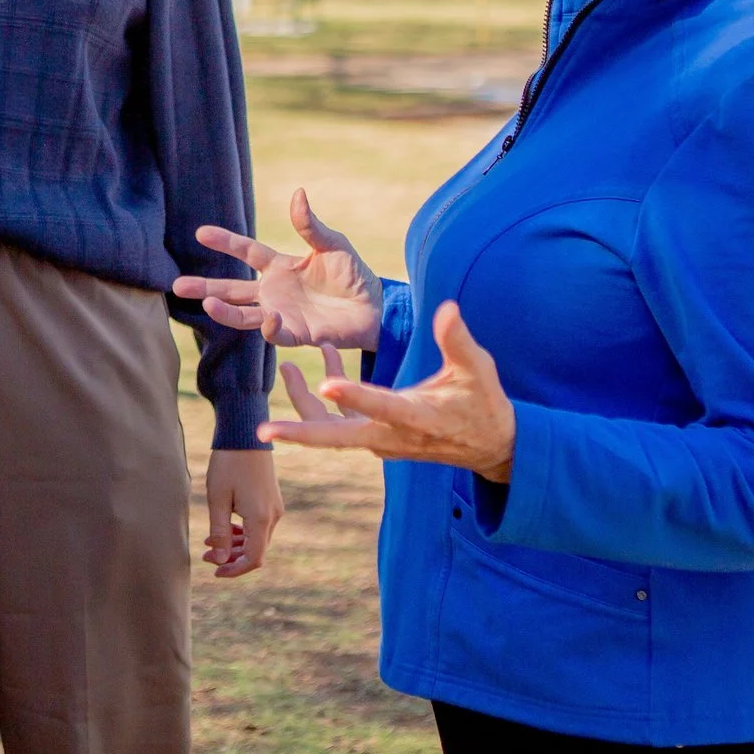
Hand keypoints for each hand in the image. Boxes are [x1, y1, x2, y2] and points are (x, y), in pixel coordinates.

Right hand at [176, 188, 383, 349]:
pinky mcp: (295, 334)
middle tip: (176, 285)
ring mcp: (281, 314)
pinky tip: (267, 317)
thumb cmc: (354, 275)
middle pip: (231, 289)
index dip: (225, 242)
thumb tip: (297, 194)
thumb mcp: (332, 244)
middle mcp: (273, 291)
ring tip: (204, 306)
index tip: (200, 233)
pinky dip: (269, 327)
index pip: (246, 252)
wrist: (375, 307)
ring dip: (223, 311)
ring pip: (243, 315)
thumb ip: (310, 225)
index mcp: (280, 266)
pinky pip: (275, 332)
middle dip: (204, 288)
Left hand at [203, 448, 283, 578]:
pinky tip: (224, 528)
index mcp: (260, 518)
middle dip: (231, 558)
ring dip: (235, 545)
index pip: (253, 559)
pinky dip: (242, 532)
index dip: (235, 570)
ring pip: (257, 538)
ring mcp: (275, 508)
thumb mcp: (217, 498)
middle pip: (256, 550)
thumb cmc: (228, 464)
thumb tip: (220, 559)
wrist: (246, 433)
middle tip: (206, 556)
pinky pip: (259, 525)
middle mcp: (273, 516)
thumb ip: (219, 532)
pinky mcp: (271, 500)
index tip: (216, 571)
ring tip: (209, 542)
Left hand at [260, 302, 516, 482]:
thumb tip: (446, 307)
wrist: (489, 445)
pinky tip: (325, 361)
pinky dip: (325, 399)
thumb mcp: (477, 371)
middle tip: (264, 430)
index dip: (355, 396)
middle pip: (338, 438)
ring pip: (331, 430)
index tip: (327, 382)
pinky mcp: (375, 437)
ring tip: (285, 368)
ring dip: (304, 404)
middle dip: (301, 433)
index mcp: (416, 417)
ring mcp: (380, 440)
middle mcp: (392, 435)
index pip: (381, 406)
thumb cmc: (484, 404)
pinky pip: (340, 422)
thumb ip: (458, 340)